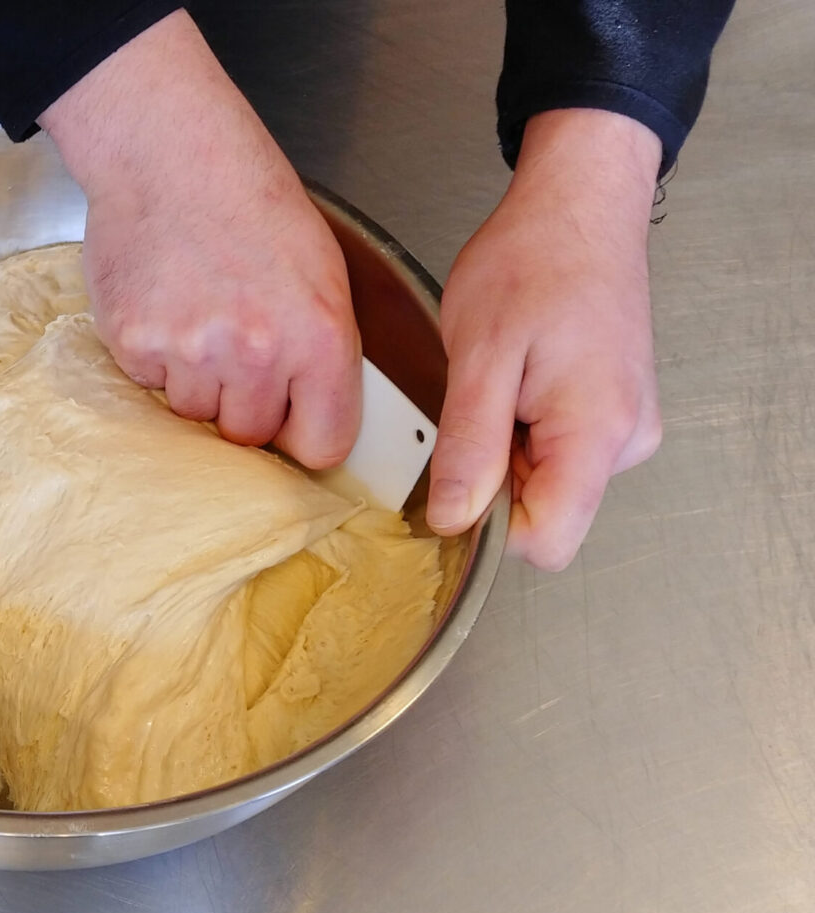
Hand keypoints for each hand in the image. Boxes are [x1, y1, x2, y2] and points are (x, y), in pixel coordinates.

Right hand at [39, 11, 360, 468]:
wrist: (169, 152)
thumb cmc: (250, 201)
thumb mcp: (321, 272)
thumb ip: (320, 354)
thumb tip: (308, 420)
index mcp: (320, 336)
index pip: (321, 445)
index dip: (304, 435)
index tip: (292, 424)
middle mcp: (257, 353)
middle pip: (248, 437)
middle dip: (243, 405)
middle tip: (236, 349)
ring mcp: (191, 353)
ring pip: (193, 416)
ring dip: (196, 382)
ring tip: (198, 317)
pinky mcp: (135, 345)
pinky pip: (149, 386)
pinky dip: (155, 358)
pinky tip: (166, 306)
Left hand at [427, 109, 664, 570]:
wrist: (577, 203)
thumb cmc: (532, 261)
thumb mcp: (479, 358)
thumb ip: (469, 449)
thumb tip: (453, 520)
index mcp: (596, 434)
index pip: (548, 542)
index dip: (490, 525)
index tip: (458, 476)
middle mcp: (625, 441)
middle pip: (545, 514)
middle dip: (495, 478)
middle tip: (479, 402)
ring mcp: (625, 428)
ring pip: (547, 484)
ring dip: (506, 449)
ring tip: (502, 379)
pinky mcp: (614, 413)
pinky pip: (557, 452)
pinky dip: (523, 428)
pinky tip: (518, 377)